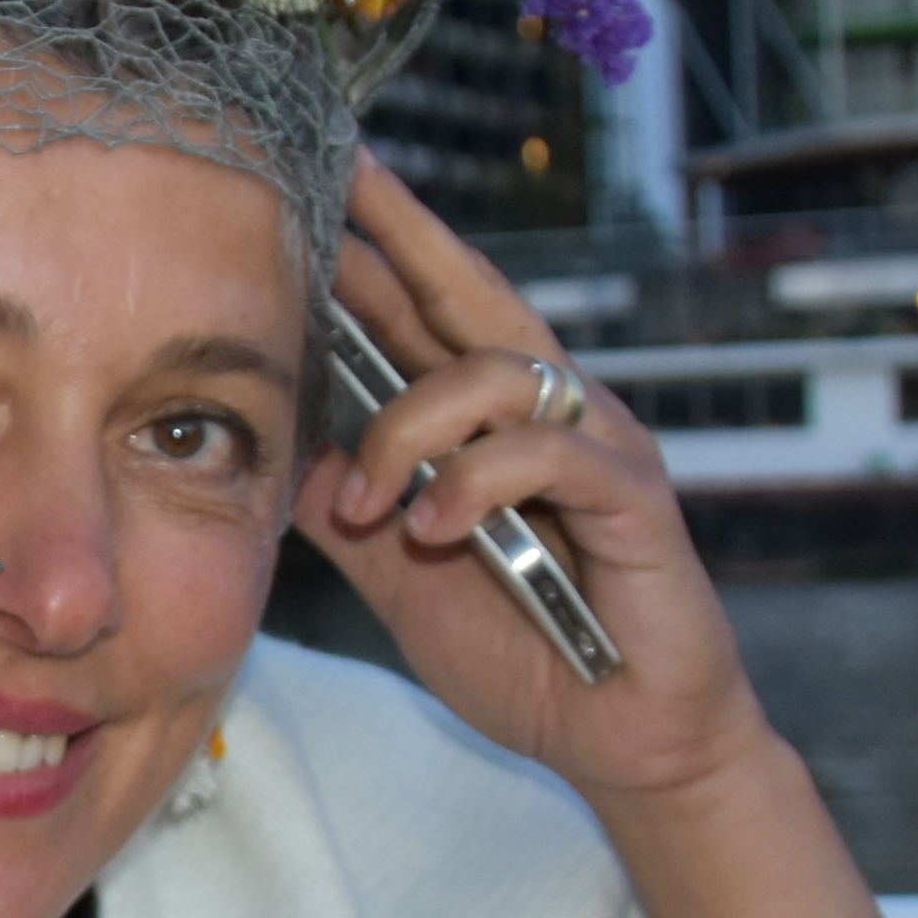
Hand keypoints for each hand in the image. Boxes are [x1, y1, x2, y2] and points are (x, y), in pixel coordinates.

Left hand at [297, 155, 769, 809]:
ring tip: (369, 502)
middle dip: (406, 234)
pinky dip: (477, 485)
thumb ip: (347, 513)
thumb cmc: (524, 650)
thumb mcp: (402, 574)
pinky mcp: (634, 497)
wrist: (619, 741)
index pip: (426, 312)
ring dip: (409, 428)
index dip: (376, 247)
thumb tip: (282, 453)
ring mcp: (597, 446)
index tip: (316, 182)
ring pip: (496, 373)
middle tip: (345, 175)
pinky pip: (546, 456)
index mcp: (492, 421)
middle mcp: (551, 411)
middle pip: (474, 295)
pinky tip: (435, 530)